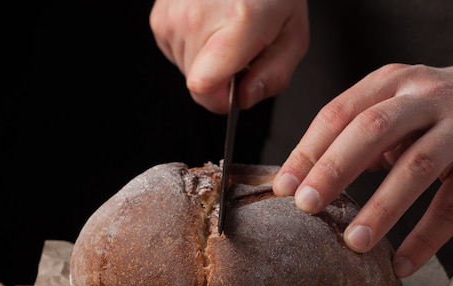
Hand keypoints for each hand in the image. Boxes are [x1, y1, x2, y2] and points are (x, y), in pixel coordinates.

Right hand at [149, 0, 308, 112]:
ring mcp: (173, 17)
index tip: (234, 92)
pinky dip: (193, 47)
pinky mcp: (160, 18)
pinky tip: (210, 24)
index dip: (220, 101)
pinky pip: (175, 53)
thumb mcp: (293, 35)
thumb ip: (274, 76)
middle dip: (222, 78)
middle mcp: (197, 19)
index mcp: (237, 25)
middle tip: (242, 49)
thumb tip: (244, 98)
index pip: (204, 86)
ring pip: (187, 70)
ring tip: (226, 30)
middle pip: (199, 85)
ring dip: (207, 61)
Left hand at [273, 61, 452, 276]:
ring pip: (417, 168)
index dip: (307, 151)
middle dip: (334, 169)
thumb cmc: (430, 111)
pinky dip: (427, 238)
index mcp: (391, 81)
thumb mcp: (391, 105)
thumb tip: (299, 181)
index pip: (338, 113)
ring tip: (354, 243)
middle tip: (306, 206)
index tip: (283, 188)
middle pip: (373, 129)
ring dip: (381, 208)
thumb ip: (352, 134)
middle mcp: (426, 98)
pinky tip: (402, 264)